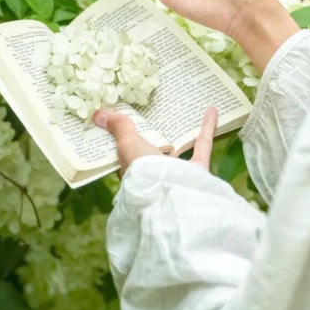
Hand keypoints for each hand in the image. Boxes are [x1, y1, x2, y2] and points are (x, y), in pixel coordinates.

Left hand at [93, 106, 218, 175]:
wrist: (173, 198)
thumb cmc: (144, 173)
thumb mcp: (127, 146)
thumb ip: (119, 128)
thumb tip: (97, 113)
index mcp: (133, 172)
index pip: (126, 155)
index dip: (124, 139)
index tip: (124, 121)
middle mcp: (154, 175)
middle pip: (154, 152)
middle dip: (154, 136)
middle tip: (154, 112)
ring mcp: (177, 174)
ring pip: (179, 150)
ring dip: (182, 133)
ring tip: (183, 113)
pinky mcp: (198, 170)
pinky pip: (202, 145)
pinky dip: (207, 127)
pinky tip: (212, 110)